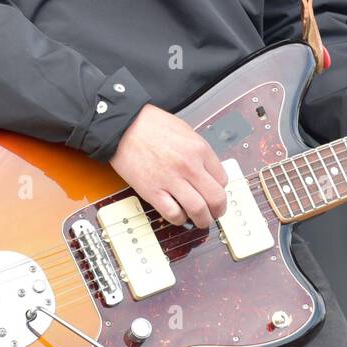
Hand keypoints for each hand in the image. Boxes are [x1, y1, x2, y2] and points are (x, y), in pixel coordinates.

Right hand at [108, 103, 228, 228]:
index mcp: (199, 149)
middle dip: (218, 210)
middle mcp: (189, 166)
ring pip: (198, 210)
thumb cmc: (151, 125)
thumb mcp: (185, 131)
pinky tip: (179, 215)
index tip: (216, 193)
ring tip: (201, 221)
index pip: (223, 179)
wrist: (124, 126)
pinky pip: (173, 214)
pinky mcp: (152, 191)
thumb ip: (198, 152)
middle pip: (216, 198)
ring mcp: (171, 180)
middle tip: (216, 213)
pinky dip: (180, 219)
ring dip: (203, 220)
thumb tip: (209, 172)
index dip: (221, 190)